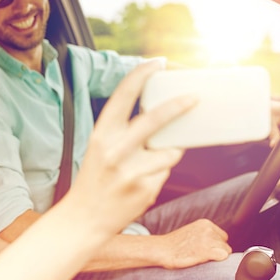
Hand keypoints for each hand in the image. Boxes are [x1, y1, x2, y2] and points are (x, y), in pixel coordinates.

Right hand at [67, 60, 196, 238]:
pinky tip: (141, 182)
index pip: (123, 95)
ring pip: (169, 151)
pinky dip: (159, 173)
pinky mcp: (146, 188)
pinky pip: (166, 172)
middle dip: (178, 106)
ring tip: (147, 164)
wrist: (85, 216)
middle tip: (194, 98)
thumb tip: (161, 113)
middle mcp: (116, 149)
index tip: (157, 62)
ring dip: (167, 153)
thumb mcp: (102, 147)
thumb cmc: (95, 177)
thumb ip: (125, 130)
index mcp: (102, 133)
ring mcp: (132, 170)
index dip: (141, 74)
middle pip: (155, 119)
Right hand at [154, 219, 231, 268]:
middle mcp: (208, 229)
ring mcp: (207, 239)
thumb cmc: (175, 244)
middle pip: (225, 244)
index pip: (223, 236)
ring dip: (216, 256)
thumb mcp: (192, 231)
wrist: (161, 249)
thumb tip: (218, 243)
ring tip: (201, 257)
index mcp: (205, 223)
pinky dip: (217, 260)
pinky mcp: (206, 251)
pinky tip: (205, 259)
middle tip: (202, 254)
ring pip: (225, 251)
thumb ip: (205, 233)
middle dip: (217, 250)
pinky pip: (223, 256)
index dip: (216, 245)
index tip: (205, 249)